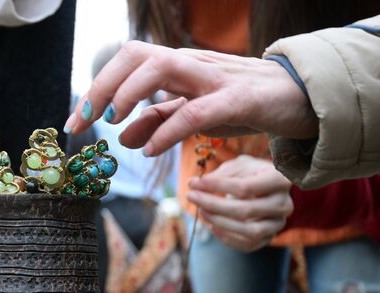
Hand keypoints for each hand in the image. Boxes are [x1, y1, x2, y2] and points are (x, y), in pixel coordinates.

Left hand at [64, 40, 317, 156]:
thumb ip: (159, 122)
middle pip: (136, 54)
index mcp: (179, 65)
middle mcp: (192, 64)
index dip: (96, 88)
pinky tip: (150, 150)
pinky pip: (197, 110)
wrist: (303, 100)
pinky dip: (168, 130)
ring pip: (162, 68)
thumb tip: (122, 138)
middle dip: (101, 86)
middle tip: (86, 122)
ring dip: (128, 94)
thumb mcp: (194, 113)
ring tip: (113, 124)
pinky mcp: (239, 100)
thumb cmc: (245, 103)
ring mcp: (215, 78)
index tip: (76, 121)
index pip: (127, 61)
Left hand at [187, 156, 292, 251]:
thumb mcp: (239, 166)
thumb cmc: (251, 174)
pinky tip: (213, 226)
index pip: (245, 187)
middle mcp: (284, 203)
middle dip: (213, 204)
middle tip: (191, 197)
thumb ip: (220, 174)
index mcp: (280, 180)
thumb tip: (195, 184)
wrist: (267, 189)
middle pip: (245, 210)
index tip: (195, 183)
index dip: (217, 186)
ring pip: (248, 231)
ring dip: (219, 223)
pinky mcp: (270, 238)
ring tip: (202, 212)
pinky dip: (226, 238)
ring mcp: (278, 223)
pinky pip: (247, 244)